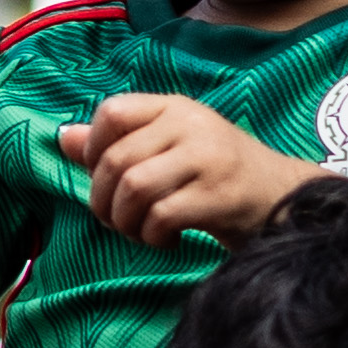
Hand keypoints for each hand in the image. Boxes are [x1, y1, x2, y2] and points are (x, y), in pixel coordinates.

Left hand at [66, 91, 311, 244]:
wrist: (284, 198)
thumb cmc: (217, 176)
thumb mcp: (170, 148)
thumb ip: (119, 143)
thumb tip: (63, 138)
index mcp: (175, 107)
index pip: (113, 111)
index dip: (93, 149)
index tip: (103, 178)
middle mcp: (191, 124)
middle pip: (115, 159)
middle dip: (102, 201)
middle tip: (115, 221)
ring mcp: (207, 158)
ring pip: (134, 188)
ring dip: (125, 222)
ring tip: (140, 232)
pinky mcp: (219, 194)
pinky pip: (161, 216)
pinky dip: (152, 237)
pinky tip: (166, 241)